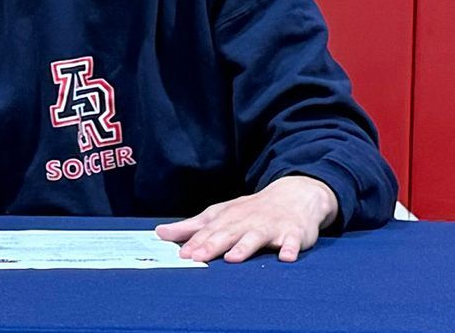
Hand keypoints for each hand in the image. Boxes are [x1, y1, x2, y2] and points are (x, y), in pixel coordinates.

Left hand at [155, 176, 337, 262]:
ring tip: (233, 258)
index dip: (194, 242)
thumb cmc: (250, 210)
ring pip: (256, 237)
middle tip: (197, 258)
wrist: (294, 195)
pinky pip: (292, 242)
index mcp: (228, 217)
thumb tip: (160, 233)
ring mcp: (270, 227)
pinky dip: (290, 249)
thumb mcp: (221, 215)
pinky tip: (286, 257)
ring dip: (245, 247)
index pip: (208, 230)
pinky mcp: (293, 234)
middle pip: (228, 233)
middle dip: (213, 245)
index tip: (181, 255)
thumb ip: (191, 227)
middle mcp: (247, 221)